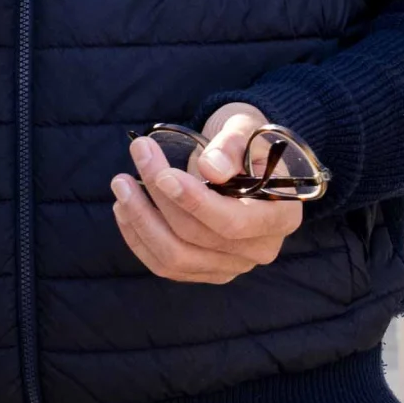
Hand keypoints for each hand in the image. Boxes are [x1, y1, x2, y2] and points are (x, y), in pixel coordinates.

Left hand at [112, 106, 306, 283]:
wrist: (242, 161)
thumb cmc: (247, 143)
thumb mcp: (247, 131)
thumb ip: (232, 146)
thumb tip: (212, 169)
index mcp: (282, 216)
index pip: (233, 223)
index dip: (194, 202)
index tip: (163, 174)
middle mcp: (260, 250)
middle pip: (198, 238)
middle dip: (160, 198)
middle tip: (138, 155)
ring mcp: (231, 266)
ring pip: (175, 257)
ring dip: (141, 221)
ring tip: (121, 184)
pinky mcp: (204, 271)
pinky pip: (165, 265)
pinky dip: (138, 238)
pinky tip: (124, 208)